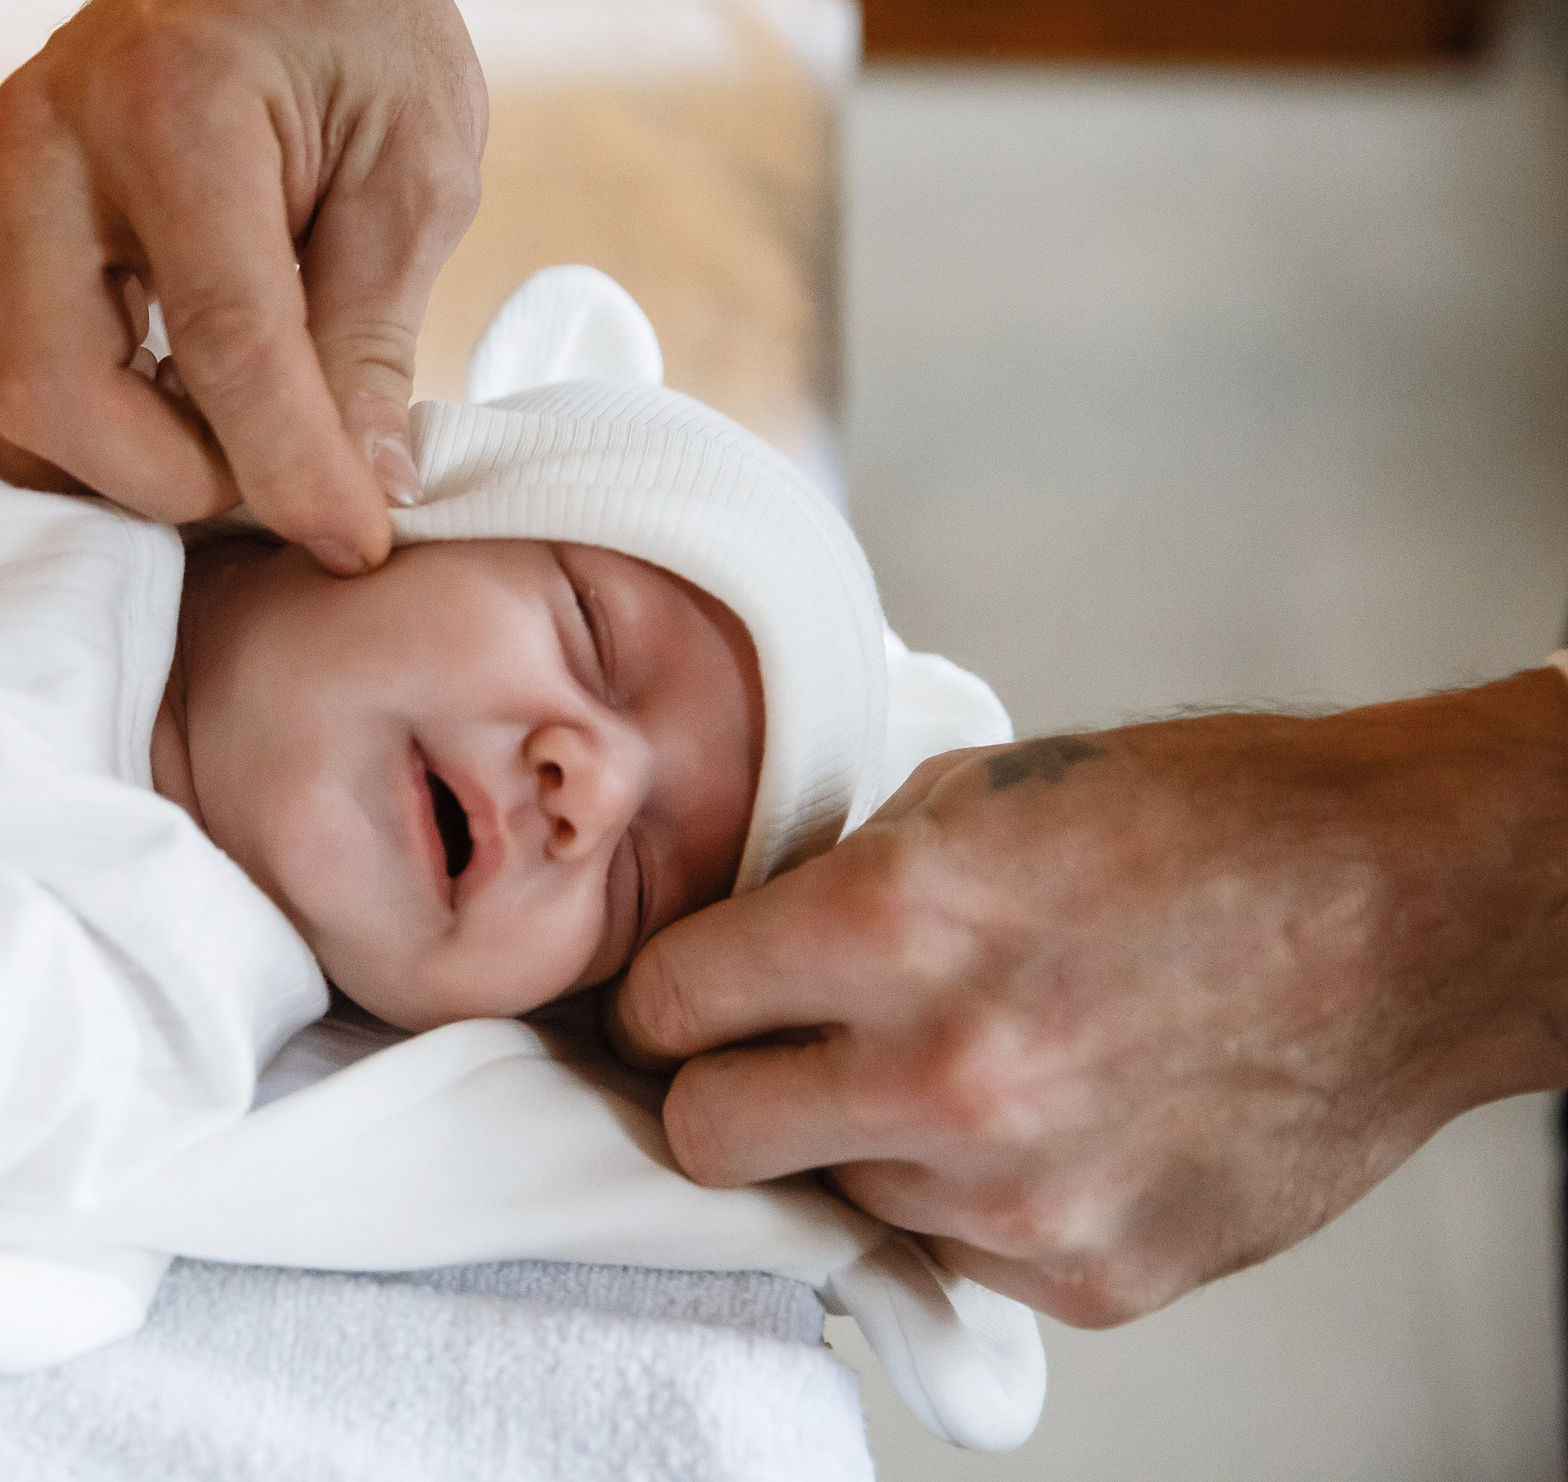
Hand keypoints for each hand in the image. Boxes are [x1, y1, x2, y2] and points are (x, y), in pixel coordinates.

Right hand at [0, 0, 486, 573]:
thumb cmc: (356, 27)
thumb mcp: (416, 164)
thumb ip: (372, 333)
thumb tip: (364, 491)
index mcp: (174, 102)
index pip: (223, 340)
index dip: (293, 469)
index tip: (360, 543)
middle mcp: (49, 143)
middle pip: (59, 395)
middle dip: (179, 484)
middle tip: (293, 488)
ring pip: (20, 404)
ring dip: (137, 465)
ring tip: (255, 445)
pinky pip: (23, 373)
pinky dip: (109, 427)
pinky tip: (200, 412)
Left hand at [613, 669, 1567, 1326]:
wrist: (1411, 916)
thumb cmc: (1206, 825)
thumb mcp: (981, 792)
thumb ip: (838, 881)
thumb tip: (743, 947)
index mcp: (896, 926)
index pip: (667, 1004)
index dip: (658, 1000)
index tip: (676, 1002)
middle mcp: (943, 1077)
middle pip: (707, 1136)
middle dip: (713, 1090)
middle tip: (759, 1053)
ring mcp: (1017, 1197)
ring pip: (833, 1193)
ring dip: (857, 1140)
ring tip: (953, 1061)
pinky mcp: (1088, 1276)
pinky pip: (948, 1247)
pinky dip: (961, 1195)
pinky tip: (1037, 1118)